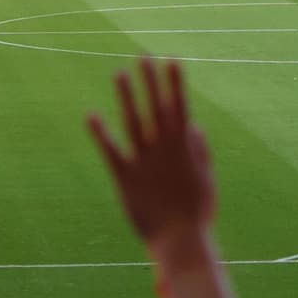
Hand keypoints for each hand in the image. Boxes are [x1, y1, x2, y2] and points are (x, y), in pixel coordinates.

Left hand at [91, 59, 217, 248]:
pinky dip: (101, 133)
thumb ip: (200, 150)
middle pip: (155, 107)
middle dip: (150, 80)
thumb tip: (193, 125)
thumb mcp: (206, 178)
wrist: (180, 241)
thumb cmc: (196, 213)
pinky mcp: (125, 177)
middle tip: (143, 56)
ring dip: (127, 96)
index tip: (171, 59)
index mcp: (184, 147)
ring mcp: (144, 161)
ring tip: (119, 73)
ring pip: (134, 121)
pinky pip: (111, 151)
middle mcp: (163, 148)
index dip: (175, 82)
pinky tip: (91, 115)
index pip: (179, 106)